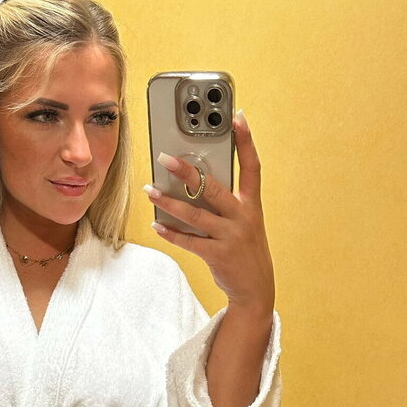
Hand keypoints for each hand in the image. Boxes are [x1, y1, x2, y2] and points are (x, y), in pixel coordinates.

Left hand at [144, 110, 274, 316]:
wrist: (256, 290)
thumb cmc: (245, 250)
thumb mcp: (245, 223)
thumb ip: (226, 203)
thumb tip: (194, 184)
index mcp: (251, 204)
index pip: (252, 166)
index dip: (246, 141)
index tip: (237, 117)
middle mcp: (243, 217)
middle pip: (213, 188)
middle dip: (187, 172)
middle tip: (164, 158)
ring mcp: (231, 237)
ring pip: (195, 215)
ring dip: (169, 202)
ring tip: (149, 191)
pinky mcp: (218, 256)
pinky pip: (189, 242)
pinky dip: (171, 233)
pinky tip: (156, 225)